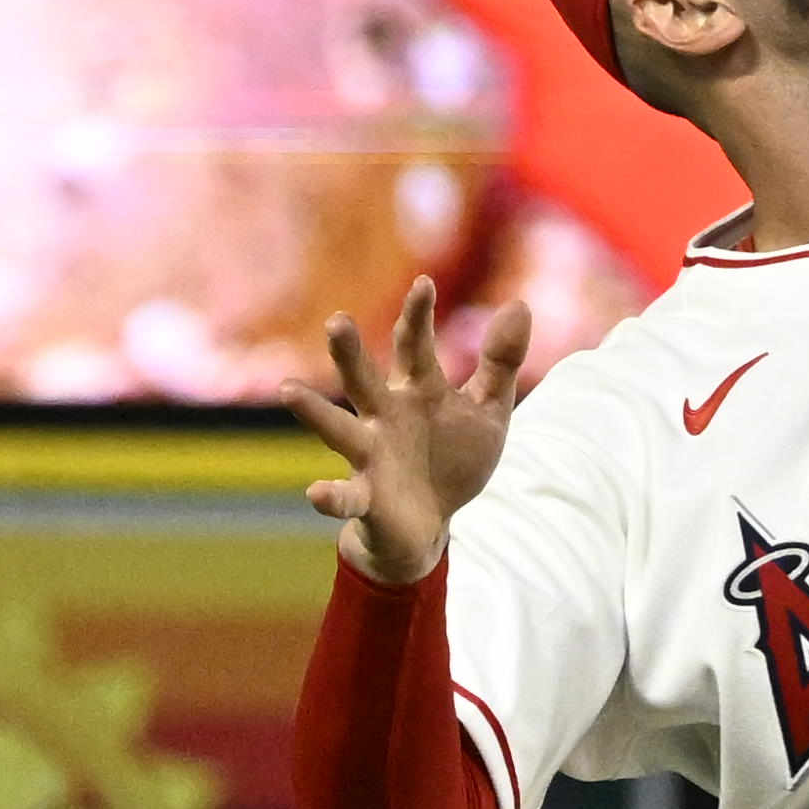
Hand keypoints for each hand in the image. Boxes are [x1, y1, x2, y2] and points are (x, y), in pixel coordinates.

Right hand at [297, 300, 525, 585]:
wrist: (430, 523)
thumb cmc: (452, 458)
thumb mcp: (488, 411)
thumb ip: (500, 362)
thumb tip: (520, 304)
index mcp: (415, 390)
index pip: (413, 346)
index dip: (418, 317)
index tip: (424, 285)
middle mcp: (384, 416)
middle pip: (363, 379)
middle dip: (349, 352)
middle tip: (336, 321)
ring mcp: (370, 455)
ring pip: (338, 429)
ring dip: (315, 412)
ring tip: (289, 391)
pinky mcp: (366, 497)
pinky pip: (346, 497)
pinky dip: (330, 496)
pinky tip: (315, 492)